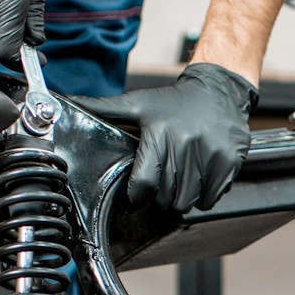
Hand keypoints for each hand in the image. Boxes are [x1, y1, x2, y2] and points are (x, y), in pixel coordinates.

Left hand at [72, 64, 257, 212]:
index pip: (142, 184)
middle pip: (164, 198)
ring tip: (177, 181)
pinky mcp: (229, 164)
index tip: (135, 195)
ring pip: (186, 203)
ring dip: (178, 199)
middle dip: (157, 198)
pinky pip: (209, 200)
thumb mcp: (138, 103)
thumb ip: (103, 108)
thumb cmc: (175, 101)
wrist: (219, 91)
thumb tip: (66, 102)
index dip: (135, 196)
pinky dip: (201, 197)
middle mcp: (187, 145)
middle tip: (158, 185)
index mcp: (160, 135)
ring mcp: (210, 156)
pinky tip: (197, 179)